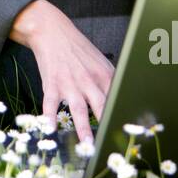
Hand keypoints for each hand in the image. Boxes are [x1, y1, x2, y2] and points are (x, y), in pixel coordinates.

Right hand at [10, 0, 114, 146]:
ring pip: (78, 109)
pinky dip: (49, 117)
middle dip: (107, 125)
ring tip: (87, 145)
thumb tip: (122, 100)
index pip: (117, 100)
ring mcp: (69, 83)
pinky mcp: (52, 84)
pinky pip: (51, 104)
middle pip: (101, 106)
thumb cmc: (78, 50)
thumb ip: (110, 81)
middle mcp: (89, 80)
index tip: (128, 133)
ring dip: (83, 128)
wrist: (53, 32)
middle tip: (111, 144)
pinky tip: (50, 129)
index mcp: (104, 76)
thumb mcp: (100, 62)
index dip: (122, 116)